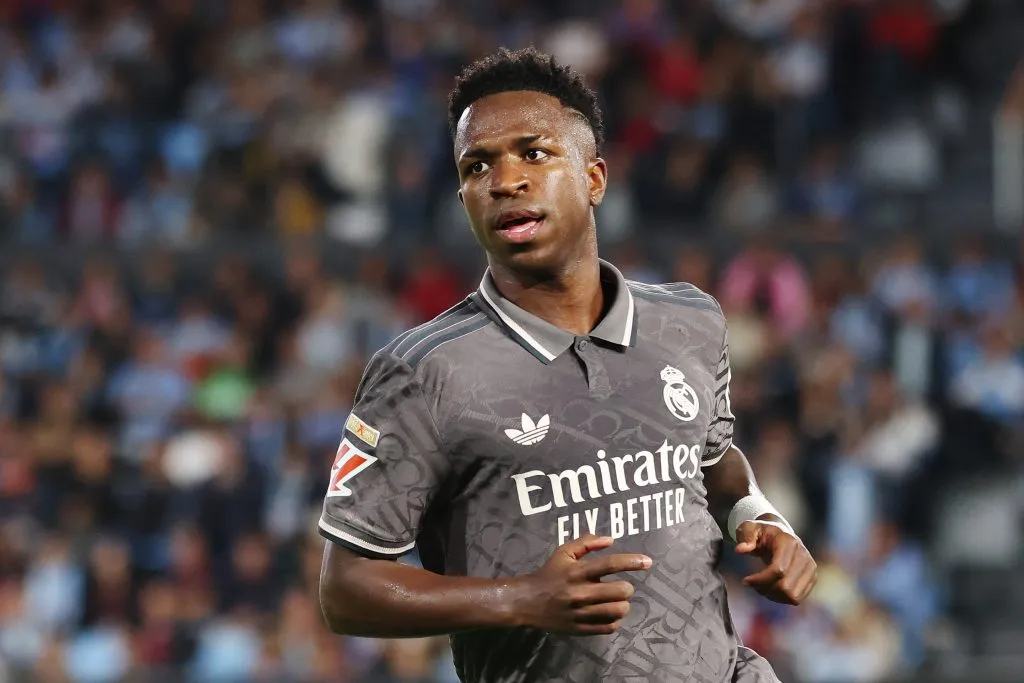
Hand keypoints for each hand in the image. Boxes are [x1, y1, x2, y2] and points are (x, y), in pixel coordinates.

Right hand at [511, 534, 651, 634]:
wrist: (528, 602)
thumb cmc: (549, 574)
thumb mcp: (564, 552)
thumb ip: (586, 542)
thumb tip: (610, 540)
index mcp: (578, 572)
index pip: (610, 564)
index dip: (632, 562)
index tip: (647, 562)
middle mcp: (581, 592)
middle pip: (621, 591)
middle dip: (626, 588)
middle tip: (621, 587)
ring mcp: (581, 613)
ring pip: (618, 611)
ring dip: (623, 605)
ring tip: (616, 601)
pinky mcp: (581, 629)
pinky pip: (609, 627)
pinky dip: (614, 620)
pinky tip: (608, 614)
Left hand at [736, 519, 816, 604]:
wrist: (780, 535)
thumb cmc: (762, 533)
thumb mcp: (749, 528)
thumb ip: (745, 536)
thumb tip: (740, 549)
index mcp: (789, 542)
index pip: (778, 570)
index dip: (760, 579)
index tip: (745, 580)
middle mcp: (803, 556)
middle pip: (785, 586)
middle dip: (765, 589)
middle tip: (752, 584)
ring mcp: (810, 568)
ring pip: (792, 596)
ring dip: (773, 596)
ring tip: (761, 587)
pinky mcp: (812, 578)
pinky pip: (797, 598)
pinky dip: (781, 598)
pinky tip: (771, 589)